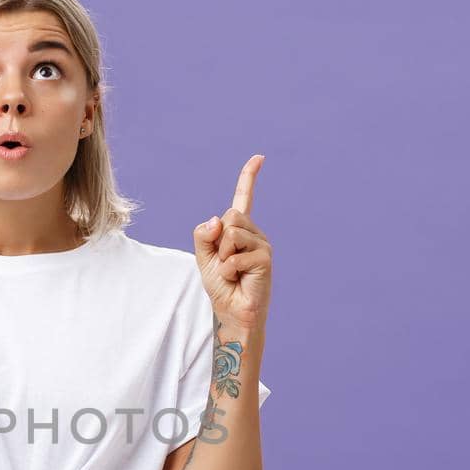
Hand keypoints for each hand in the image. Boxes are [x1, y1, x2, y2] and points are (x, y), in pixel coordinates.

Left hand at [191, 154, 271, 333]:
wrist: (232, 312)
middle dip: (218, 240)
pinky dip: (228, 269)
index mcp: (239, 230)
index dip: (249, 177)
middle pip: (229, 216)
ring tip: (232, 272)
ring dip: (223, 256)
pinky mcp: (265, 258)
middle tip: (224, 262)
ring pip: (232, 232)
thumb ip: (203, 236)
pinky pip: (235, 254)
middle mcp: (254, 233)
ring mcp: (262, 244)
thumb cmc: (221, 286)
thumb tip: (217, 220)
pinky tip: (238, 279)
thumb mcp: (204, 258)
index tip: (259, 157)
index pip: (244, 198)